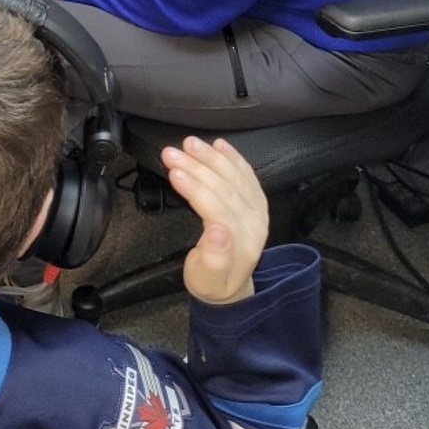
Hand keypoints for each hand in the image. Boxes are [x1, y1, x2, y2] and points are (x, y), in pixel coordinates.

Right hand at [162, 137, 268, 304]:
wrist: (231, 285)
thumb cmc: (213, 282)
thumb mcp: (206, 279)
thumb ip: (214, 259)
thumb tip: (218, 231)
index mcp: (242, 242)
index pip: (218, 209)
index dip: (195, 188)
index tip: (174, 172)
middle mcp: (255, 223)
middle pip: (225, 188)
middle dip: (196, 167)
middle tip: (170, 153)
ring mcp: (258, 209)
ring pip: (235, 176)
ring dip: (211, 157)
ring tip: (188, 144)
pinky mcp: (256, 201)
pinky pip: (246, 174)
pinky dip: (232, 157)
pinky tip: (219, 145)